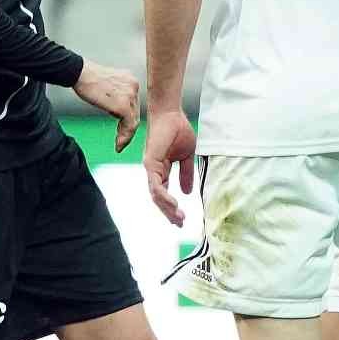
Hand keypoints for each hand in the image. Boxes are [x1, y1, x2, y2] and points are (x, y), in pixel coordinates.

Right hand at [73, 59, 140, 151]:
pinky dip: (125, 137)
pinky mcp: (124, 105)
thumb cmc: (86, 78)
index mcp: (129, 80)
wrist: (80, 73)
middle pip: (135, 112)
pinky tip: (118, 144)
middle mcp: (133, 86)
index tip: (121, 128)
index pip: (133, 103)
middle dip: (128, 128)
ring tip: (119, 145)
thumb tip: (113, 107)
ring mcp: (130, 95)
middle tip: (120, 140)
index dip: (128, 117)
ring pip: (134, 121)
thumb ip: (114, 93)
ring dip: (127, 136)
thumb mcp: (106, 84)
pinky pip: (130, 125)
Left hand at [144, 110, 197, 224]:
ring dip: (167, 208)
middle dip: (169, 213)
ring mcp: (150, 168)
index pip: (164, 193)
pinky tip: (174, 204)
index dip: (171, 207)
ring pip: (156, 195)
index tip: (182, 219)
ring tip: (178, 218)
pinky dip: (164, 196)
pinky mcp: (150, 163)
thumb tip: (188, 192)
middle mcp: (153, 171)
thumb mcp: (186, 156)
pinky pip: (156, 185)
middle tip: (179, 224)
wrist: (171, 115)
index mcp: (161, 170)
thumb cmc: (177, 130)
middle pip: (158, 198)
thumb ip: (186, 174)